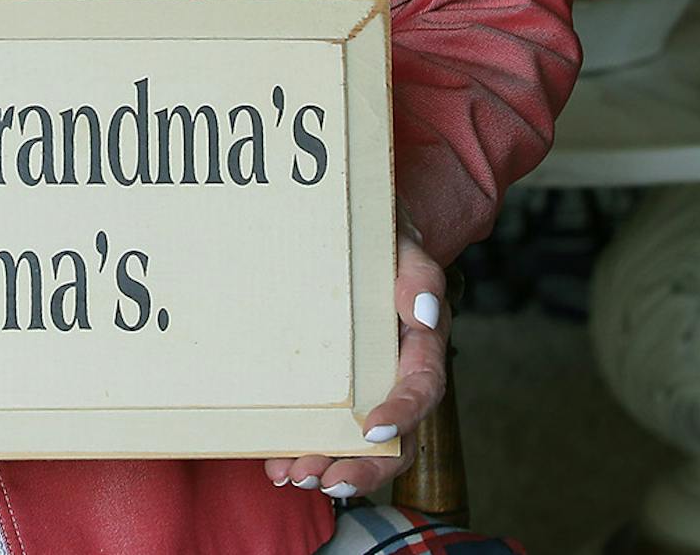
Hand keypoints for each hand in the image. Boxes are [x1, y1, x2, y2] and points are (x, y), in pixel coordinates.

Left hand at [262, 223, 447, 502]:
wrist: (344, 220)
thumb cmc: (375, 233)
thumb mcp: (397, 239)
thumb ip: (416, 271)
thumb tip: (425, 311)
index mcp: (418, 343)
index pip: (423, 388)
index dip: (403, 415)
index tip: (373, 431)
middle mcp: (394, 373)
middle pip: (396, 437)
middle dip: (364, 466)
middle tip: (327, 478)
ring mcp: (363, 385)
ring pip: (359, 445)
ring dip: (330, 467)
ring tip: (292, 475)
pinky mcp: (330, 388)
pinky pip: (324, 430)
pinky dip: (301, 450)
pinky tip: (274, 463)